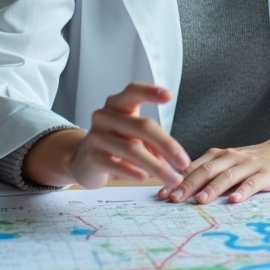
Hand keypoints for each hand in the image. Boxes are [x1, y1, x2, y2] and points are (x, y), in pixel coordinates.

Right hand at [69, 82, 190, 188]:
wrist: (85, 162)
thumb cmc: (117, 144)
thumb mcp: (136, 137)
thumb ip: (154, 143)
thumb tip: (175, 159)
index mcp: (118, 104)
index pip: (133, 91)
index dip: (151, 92)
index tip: (169, 96)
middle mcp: (105, 116)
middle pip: (142, 126)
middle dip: (167, 146)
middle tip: (184, 163)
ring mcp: (96, 136)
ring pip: (133, 149)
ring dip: (157, 166)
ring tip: (173, 179)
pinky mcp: (92, 157)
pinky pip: (116, 164)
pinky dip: (133, 171)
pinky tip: (144, 177)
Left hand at [158, 130, 269, 204]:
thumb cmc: (252, 162)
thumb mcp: (228, 163)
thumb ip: (208, 173)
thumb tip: (180, 189)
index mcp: (218, 156)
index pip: (194, 167)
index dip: (177, 180)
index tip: (162, 194)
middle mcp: (231, 158)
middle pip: (206, 170)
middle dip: (189, 185)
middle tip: (174, 199)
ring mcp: (249, 165)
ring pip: (227, 176)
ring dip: (212, 188)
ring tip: (200, 200)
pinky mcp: (266, 174)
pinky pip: (253, 183)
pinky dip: (243, 191)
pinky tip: (234, 200)